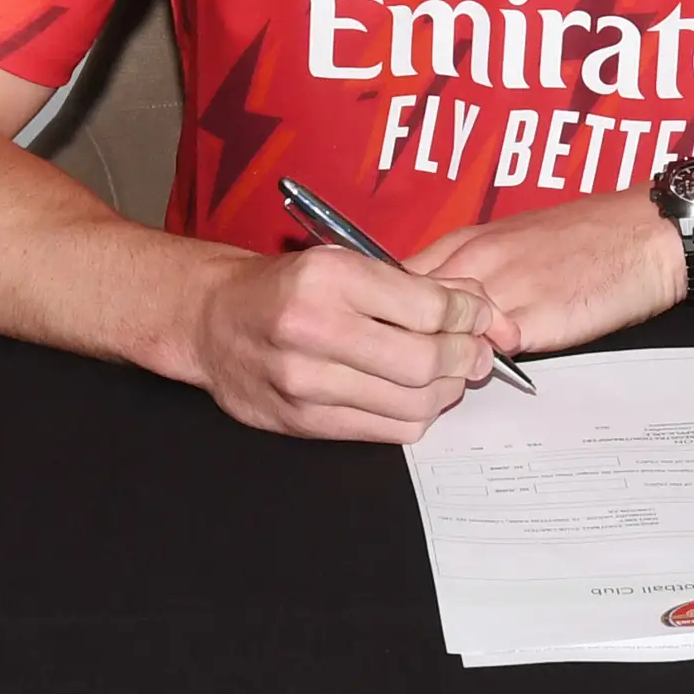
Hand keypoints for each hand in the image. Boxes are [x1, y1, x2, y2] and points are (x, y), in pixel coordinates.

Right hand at [187, 245, 510, 440]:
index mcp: (328, 278)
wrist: (214, 320)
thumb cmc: (284, 287)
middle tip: (477, 351)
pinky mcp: (304, 423)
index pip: (426, 307)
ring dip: (446, 390)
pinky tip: (418, 396)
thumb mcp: (344, 262)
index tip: (479, 316)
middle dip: (466, 357)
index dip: (468, 315)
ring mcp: (306, 383)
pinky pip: (387, 431)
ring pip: (411, 404)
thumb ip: (413, 285)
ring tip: (453, 374)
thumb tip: (478, 307)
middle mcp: (314, 330)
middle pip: (424, 362)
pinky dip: (416, 415)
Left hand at [409, 193, 683, 352]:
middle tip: (411, 369)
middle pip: (410, 311)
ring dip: (442, 358)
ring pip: (443, 333)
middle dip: (406, 342)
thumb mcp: (517, 240)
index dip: (389, 314)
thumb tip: (437, 305)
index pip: (398, 281)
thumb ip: (473, 270)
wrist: (644, 234)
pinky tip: (488, 375)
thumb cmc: (589, 236)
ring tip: (449, 378)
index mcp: (468, 242)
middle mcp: (476, 263)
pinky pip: (488, 352)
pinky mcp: (531, 321)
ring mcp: (501, 292)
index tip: (389, 337)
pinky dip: (482, 368)